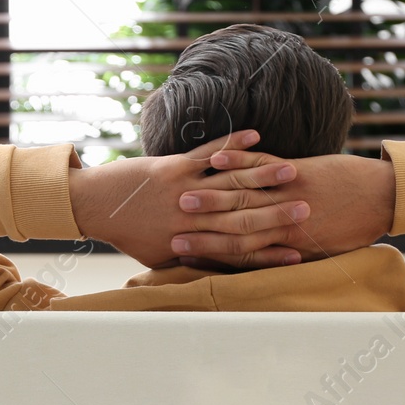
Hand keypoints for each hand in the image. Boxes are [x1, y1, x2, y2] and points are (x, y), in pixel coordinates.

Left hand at [68, 130, 308, 269]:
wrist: (95, 205)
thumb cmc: (128, 234)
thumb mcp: (158, 257)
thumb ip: (188, 260)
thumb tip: (214, 268)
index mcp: (191, 242)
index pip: (238, 250)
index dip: (270, 252)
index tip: (299, 251)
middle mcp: (191, 217)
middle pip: (242, 215)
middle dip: (277, 213)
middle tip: (308, 209)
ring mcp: (184, 188)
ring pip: (231, 182)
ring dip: (264, 176)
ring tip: (293, 173)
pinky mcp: (175, 165)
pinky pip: (209, 153)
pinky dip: (233, 146)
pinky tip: (256, 136)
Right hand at [172, 149, 395, 268]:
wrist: (388, 199)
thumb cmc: (358, 225)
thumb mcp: (325, 250)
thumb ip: (295, 254)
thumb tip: (273, 263)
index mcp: (289, 246)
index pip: (240, 253)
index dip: (207, 253)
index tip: (179, 253)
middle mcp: (284, 223)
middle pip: (233, 227)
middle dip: (199, 228)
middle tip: (170, 230)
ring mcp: (288, 194)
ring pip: (240, 195)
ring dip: (209, 195)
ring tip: (180, 196)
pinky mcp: (296, 170)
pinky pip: (260, 164)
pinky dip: (236, 159)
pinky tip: (214, 160)